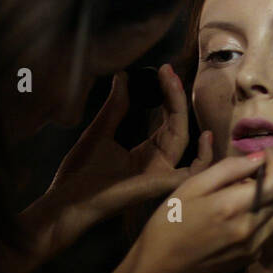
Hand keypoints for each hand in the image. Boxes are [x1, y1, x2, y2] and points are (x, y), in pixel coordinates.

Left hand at [37, 66, 192, 245]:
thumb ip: (115, 107)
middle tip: (167, 71)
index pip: (166, 120)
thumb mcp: (100, 132)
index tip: (163, 71)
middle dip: (174, 96)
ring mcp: (162, 173)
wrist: (67, 201)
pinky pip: (193, 171)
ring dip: (182, 109)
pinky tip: (205, 134)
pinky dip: (205, 156)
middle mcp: (159, 162)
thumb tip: (123, 77)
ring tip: (174, 84)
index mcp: (146, 153)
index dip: (167, 95)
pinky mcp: (161, 184)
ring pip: (184, 138)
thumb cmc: (79, 175)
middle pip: (177, 124)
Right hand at [133, 132, 272, 272]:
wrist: (161, 270)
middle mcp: (250, 228)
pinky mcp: (251, 258)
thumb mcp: (192, 187)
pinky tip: (242, 213)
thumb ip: (229, 169)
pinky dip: (264, 216)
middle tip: (252, 170)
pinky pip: (270, 230)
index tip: (264, 154)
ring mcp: (253, 246)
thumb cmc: (170, 223)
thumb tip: (259, 157)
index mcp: (233, 207)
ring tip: (248, 192)